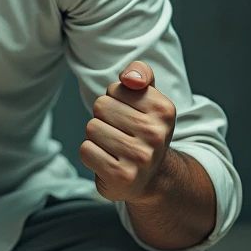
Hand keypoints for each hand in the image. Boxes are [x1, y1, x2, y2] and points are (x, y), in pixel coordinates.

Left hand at [80, 60, 175, 202]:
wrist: (151, 178)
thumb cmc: (142, 130)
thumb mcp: (148, 98)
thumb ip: (140, 73)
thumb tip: (129, 78)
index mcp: (164, 110)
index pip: (114, 89)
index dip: (115, 100)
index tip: (130, 115)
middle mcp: (156, 135)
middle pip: (101, 106)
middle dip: (104, 118)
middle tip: (121, 133)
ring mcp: (140, 158)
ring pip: (92, 127)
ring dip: (97, 137)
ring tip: (116, 147)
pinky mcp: (121, 176)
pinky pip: (86, 150)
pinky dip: (91, 155)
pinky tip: (108, 161)